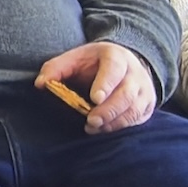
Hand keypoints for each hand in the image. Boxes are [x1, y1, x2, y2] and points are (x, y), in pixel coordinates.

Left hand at [35, 41, 155, 133]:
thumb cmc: (93, 63)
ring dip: (114, 121)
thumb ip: (56, 68)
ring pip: (134, 109)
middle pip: (126, 93)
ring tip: (94, 127)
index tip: (95, 99)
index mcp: (116, 57)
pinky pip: (138, 119)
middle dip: (109, 110)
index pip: (114, 69)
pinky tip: (104, 129)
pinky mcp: (147, 106)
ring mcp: (144, 91)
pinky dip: (121, 126)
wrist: (124, 64)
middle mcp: (135, 73)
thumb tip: (40, 84)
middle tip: (91, 121)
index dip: (106, 84)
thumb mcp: (74, 58)